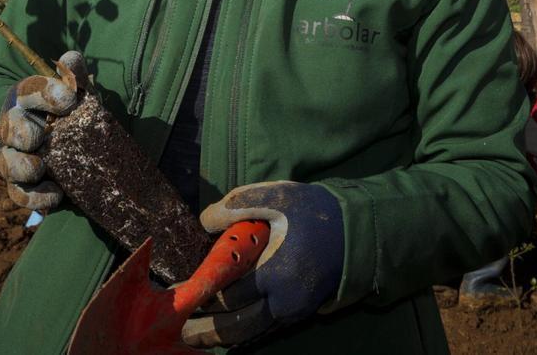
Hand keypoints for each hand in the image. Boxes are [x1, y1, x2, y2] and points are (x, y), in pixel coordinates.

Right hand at [0, 50, 86, 211]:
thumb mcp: (71, 91)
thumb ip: (73, 75)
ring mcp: (13, 156)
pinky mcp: (20, 185)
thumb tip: (73, 60)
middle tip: (43, 136)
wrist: (55, 139)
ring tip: (41, 167)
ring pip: (6, 164)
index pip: (28, 90)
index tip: (70, 99)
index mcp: (24, 98)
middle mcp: (12, 126)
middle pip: (8, 128)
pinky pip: (19, 195)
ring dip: (23, 167)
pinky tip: (57, 193)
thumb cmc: (63, 110)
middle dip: (24, 133)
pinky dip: (36, 197)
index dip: (46, 93)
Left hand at [180, 181, 343, 348]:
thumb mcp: (276, 198)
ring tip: (196, 339)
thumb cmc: (314, 212)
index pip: (230, 293)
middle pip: (239, 323)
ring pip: (253, 330)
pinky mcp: (299, 312)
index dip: (202, 296)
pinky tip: (226, 330)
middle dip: (208, 329)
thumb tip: (204, 221)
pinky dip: (244, 330)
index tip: (178, 296)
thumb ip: (237, 206)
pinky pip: (266, 327)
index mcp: (276, 274)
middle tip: (180, 331)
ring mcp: (294, 311)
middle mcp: (285, 301)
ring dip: (224, 336)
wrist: (357, 232)